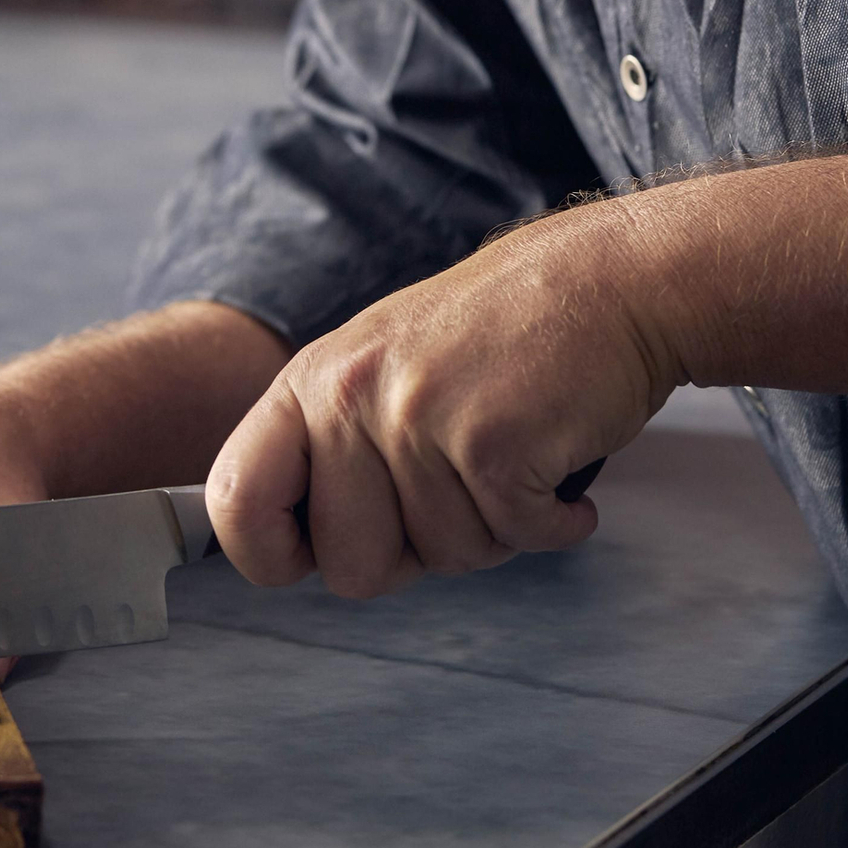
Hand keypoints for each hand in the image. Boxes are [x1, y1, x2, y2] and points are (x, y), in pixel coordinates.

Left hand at [207, 202, 679, 595]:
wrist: (613, 278)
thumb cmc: (506, 333)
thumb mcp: (382, 367)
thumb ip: (333, 448)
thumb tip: (295, 548)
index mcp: (313, 382)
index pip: (234, 502)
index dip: (273, 555)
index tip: (322, 554)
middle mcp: (351, 396)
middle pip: (349, 568)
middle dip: (414, 553)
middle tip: (460, 490)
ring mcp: (419, 419)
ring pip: (445, 561)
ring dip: (496, 527)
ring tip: (514, 453)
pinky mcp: (493, 444)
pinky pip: (515, 540)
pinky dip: (553, 523)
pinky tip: (555, 466)